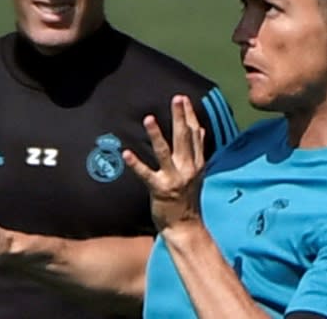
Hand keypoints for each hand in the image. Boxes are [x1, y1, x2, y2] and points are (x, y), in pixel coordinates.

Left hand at [123, 95, 205, 231]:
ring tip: (149, 119)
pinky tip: (126, 154)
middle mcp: (187, 168)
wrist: (185, 227)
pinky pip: (146, 175)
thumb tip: (199, 128)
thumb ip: (197, 149)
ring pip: (164, 153)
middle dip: (180, 117)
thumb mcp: (197, 172)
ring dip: (157, 135)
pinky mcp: (160, 190)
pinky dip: (136, 164)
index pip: (195, 134)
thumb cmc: (188, 198)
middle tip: (176, 99)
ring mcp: (174, 179)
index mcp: (196, 163)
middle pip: (184, 138)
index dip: (189, 115)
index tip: (184, 99)